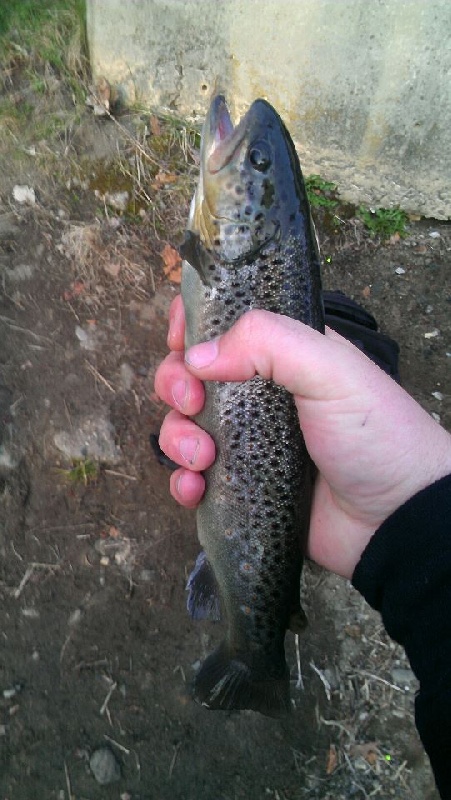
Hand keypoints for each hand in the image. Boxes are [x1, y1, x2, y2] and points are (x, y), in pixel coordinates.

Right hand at [155, 296, 450, 578]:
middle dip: (175, 385)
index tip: (180, 343)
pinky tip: (195, 489)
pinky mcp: (240, 486)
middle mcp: (257, 394)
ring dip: (177, 438)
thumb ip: (270, 343)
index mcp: (281, 355)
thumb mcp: (332, 370)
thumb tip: (197, 355)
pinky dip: (182, 482)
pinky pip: (192, 479)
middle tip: (192, 403)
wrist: (396, 518)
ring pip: (184, 427)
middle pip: (190, 375)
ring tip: (203, 458)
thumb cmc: (376, 435)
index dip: (190, 328)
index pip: (221, 326)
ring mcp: (246, 441)